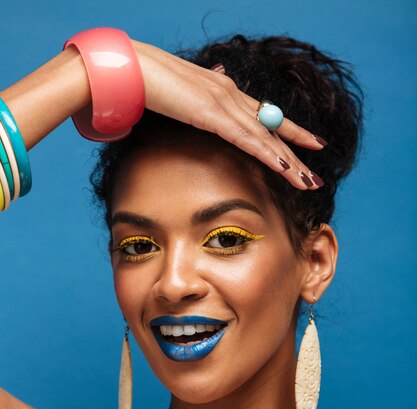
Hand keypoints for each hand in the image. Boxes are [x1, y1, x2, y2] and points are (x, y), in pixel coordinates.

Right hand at [132, 41, 325, 190]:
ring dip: (290, 163)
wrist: (128, 68)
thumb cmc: (146, 84)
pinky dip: (269, 155)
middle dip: (297, 154)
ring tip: (311, 182)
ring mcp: (224, 101)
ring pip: (266, 137)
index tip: (311, 144)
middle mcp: (231, 93)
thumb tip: (205, 98)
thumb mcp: (179, 95)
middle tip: (317, 175)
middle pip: (272, 128)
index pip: (264, 114)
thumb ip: (196, 100)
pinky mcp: (213, 113)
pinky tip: (286, 169)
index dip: (289, 131)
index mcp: (223, 89)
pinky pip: (248, 140)